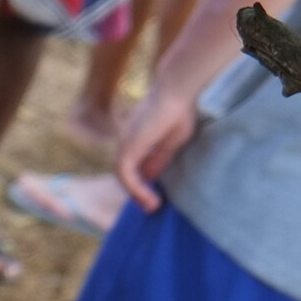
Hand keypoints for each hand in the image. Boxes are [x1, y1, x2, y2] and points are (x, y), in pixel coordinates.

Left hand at [113, 84, 198, 211]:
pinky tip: (150, 199)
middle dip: (135, 193)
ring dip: (136, 195)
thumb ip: (158, 159)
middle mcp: (126, 142)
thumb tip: (150, 178)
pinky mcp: (129, 146)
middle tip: (151, 207)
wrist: (177, 93)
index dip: (139, 185)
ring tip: (152, 207)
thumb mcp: (170, 143)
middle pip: (124, 174)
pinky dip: (135, 189)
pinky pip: (125, 174)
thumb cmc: (178, 111)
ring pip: (122, 176)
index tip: (152, 200)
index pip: (130, 167)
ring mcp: (125, 143)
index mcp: (134, 140)